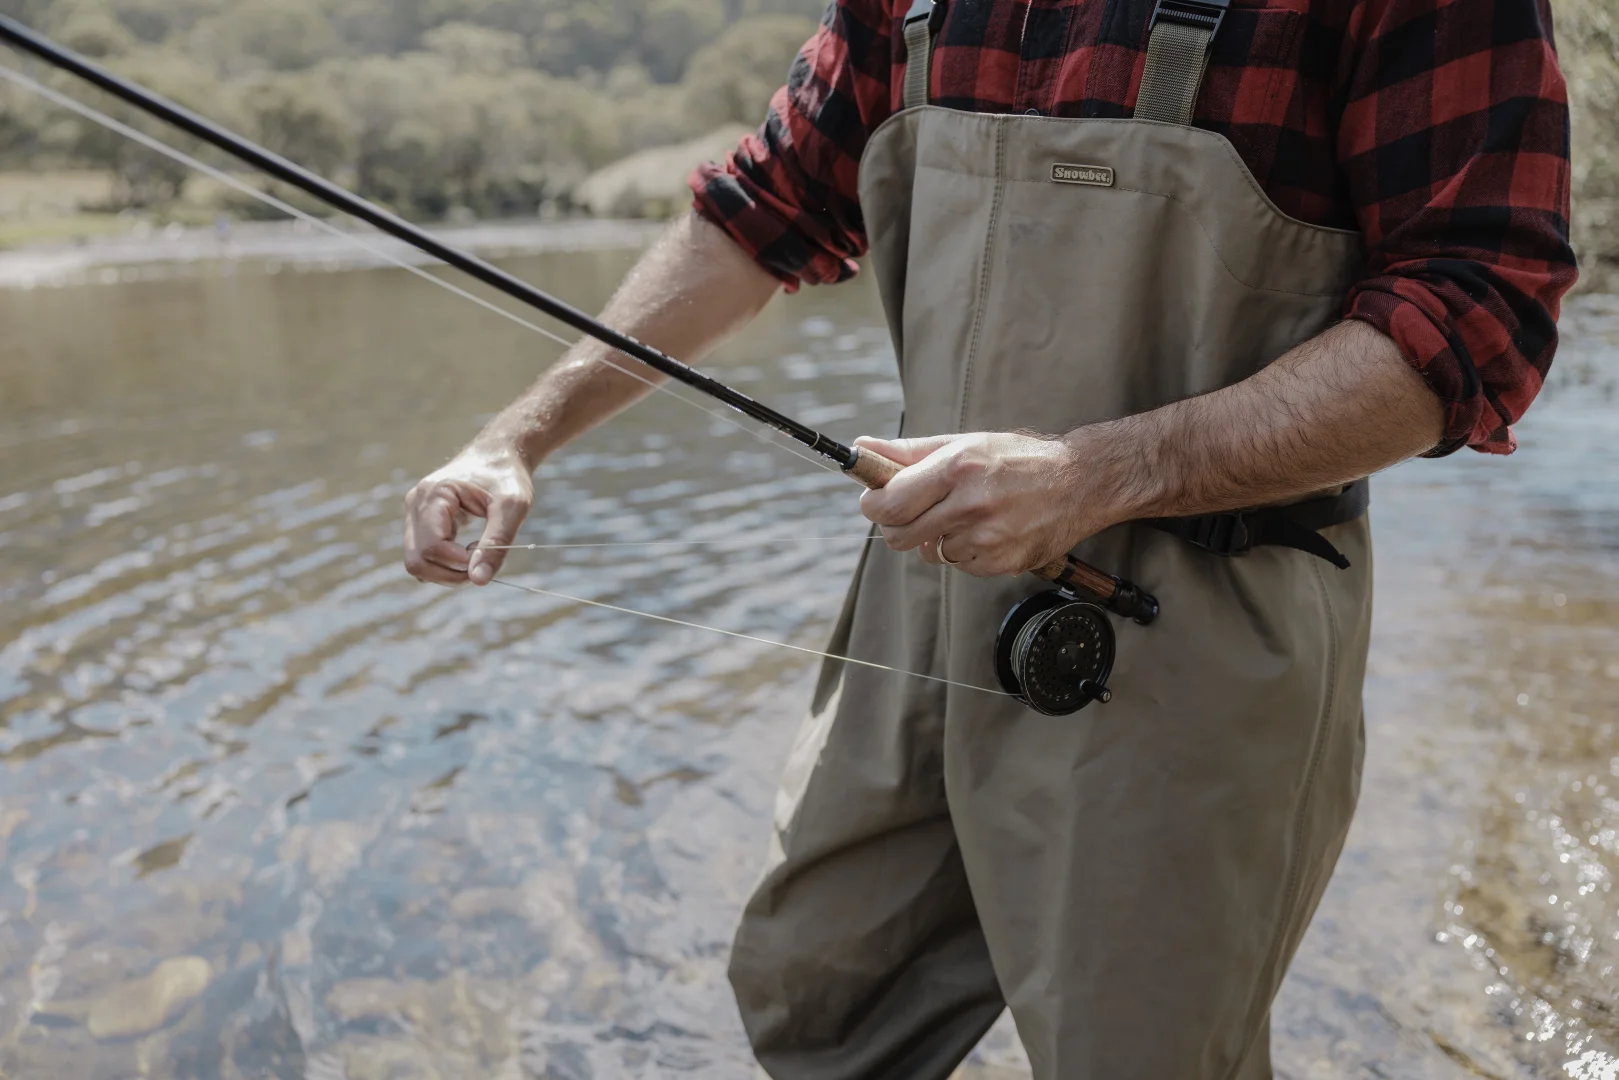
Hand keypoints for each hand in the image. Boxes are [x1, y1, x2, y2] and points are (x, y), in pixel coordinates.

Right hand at [403, 445, 534, 586]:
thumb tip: (479, 580)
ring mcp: (413, 514)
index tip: (485, 557)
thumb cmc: (507, 476)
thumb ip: (496, 543)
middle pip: (417, 561)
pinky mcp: (419, 523)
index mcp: (434, 494)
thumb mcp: (513, 507)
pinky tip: (468, 552)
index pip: (432, 546)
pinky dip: (444, 565)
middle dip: (450, 574)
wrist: (498, 455)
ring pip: (416, 563)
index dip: (459, 563)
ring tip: (476, 557)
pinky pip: (423, 556)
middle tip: (482, 566)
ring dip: (446, 573)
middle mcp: (415, 504)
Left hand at [855, 431, 1117, 576]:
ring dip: (938, 537)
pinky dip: (965, 551)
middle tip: (913, 511)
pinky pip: (960, 564)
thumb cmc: (1016, 458)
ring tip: (968, 514)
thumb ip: (908, 452)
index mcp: (958, 467)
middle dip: (897, 526)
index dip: (873, 504)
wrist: (1080, 481)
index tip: (875, 500)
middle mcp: (972, 504)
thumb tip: (860, 448)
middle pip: (900, 536)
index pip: (890, 503)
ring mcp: (988, 538)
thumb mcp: (964, 444)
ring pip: (930, 552)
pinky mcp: (1003, 563)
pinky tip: (989, 529)